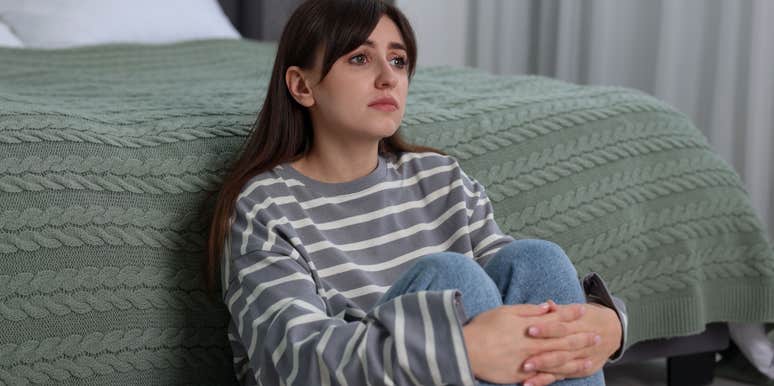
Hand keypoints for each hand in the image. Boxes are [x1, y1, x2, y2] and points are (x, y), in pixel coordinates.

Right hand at [462, 303, 598, 384]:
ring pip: (557, 359)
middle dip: (581, 338)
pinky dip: (557, 375)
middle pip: (561, 340)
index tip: (584, 309)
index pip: (555, 318)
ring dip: (576, 358)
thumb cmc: (482, 327)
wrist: (466, 349)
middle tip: (598, 336)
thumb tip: (545, 307)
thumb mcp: (504, 311)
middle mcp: (531, 342)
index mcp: (528, 325)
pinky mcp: (521, 374)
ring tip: (590, 358)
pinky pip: (543, 376)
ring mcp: (528, 360)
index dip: (570, 313)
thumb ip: (527, 310)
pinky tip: (569, 374)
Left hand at [522, 300, 621, 381]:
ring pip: (562, 366)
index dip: (546, 329)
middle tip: (525, 362)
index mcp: (579, 326)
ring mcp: (582, 359)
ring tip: (526, 373)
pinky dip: (546, 380)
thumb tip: (548, 304)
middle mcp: (581, 345)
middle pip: (561, 351)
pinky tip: (532, 383)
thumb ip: (561, 310)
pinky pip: (562, 376)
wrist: (614, 331)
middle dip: (543, 357)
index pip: (562, 328)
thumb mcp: (578, 309)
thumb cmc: (589, 317)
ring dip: (543, 371)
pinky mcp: (581, 370)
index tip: (529, 329)